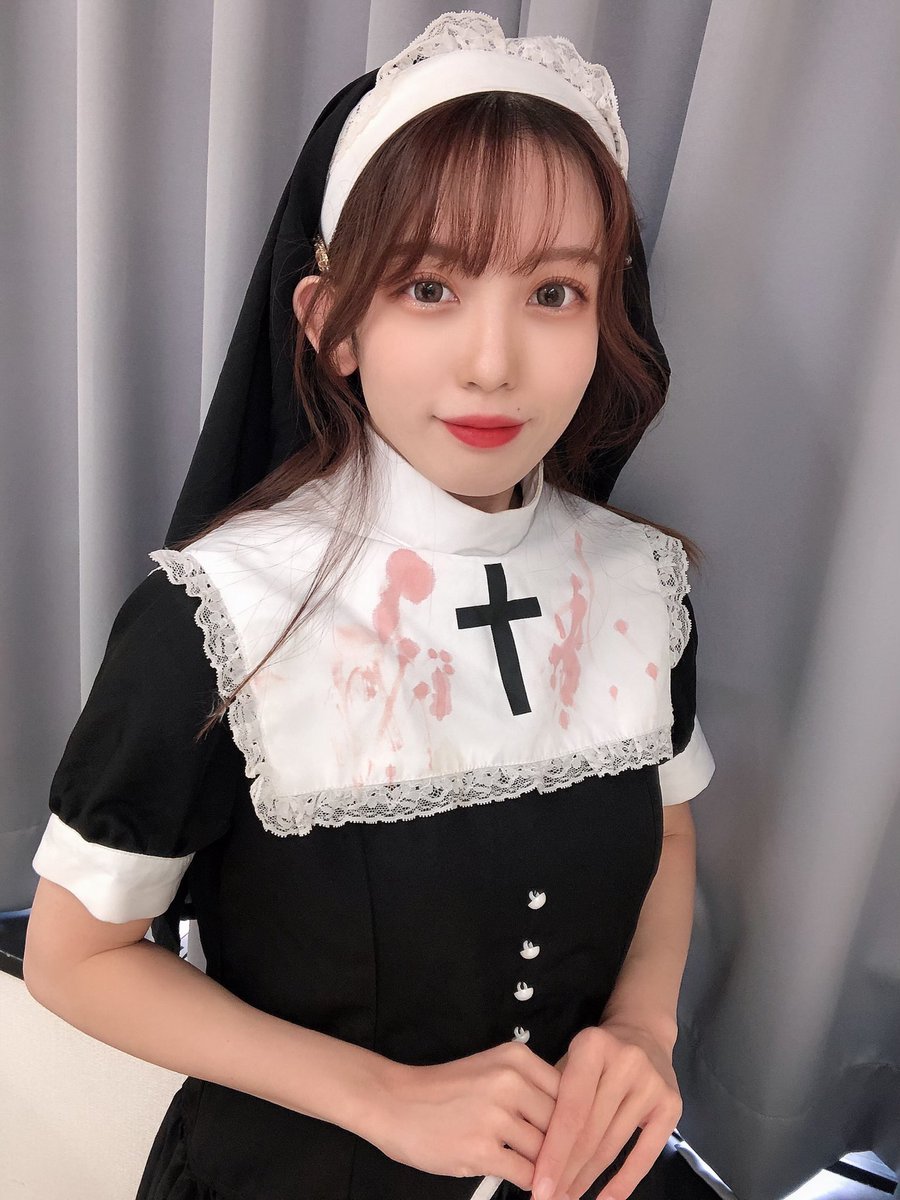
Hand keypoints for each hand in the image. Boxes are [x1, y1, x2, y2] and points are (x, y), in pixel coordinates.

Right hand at [368, 1041, 562, 1190]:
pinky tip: (527, 1183)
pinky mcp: (481, 1150)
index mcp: (516, 1058)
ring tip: (553, 1178)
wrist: (394, 1102)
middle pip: (563, 1123)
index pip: (570, 1092)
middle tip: (572, 1166)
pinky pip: (526, 1174)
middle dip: (568, 1148)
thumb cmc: (446, 1089)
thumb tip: (575, 1118)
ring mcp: (495, 1116)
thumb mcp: (492, 1069)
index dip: (580, 1120)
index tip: (585, 1139)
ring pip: (547, 1151)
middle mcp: (510, 1081)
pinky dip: (532, 1184)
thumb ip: (530, 1087)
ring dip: (549, 1168)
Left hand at [528, 1021, 681, 1199]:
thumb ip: (553, 1099)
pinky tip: (605, 1199)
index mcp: (593, 1046)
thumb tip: (531, 1156)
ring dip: (588, 1178)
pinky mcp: (672, 1105)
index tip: (539, 1186)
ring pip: (613, 1144)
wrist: (642, 1032)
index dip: (553, 1153)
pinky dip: (624, 1182)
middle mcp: (625, 1062)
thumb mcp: (569, 1060)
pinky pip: (645, 1154)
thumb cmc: (596, 1054)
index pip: (570, 1111)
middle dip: (568, 1171)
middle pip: (591, 1131)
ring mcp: (652, 1084)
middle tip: (550, 1198)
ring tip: (569, 1197)